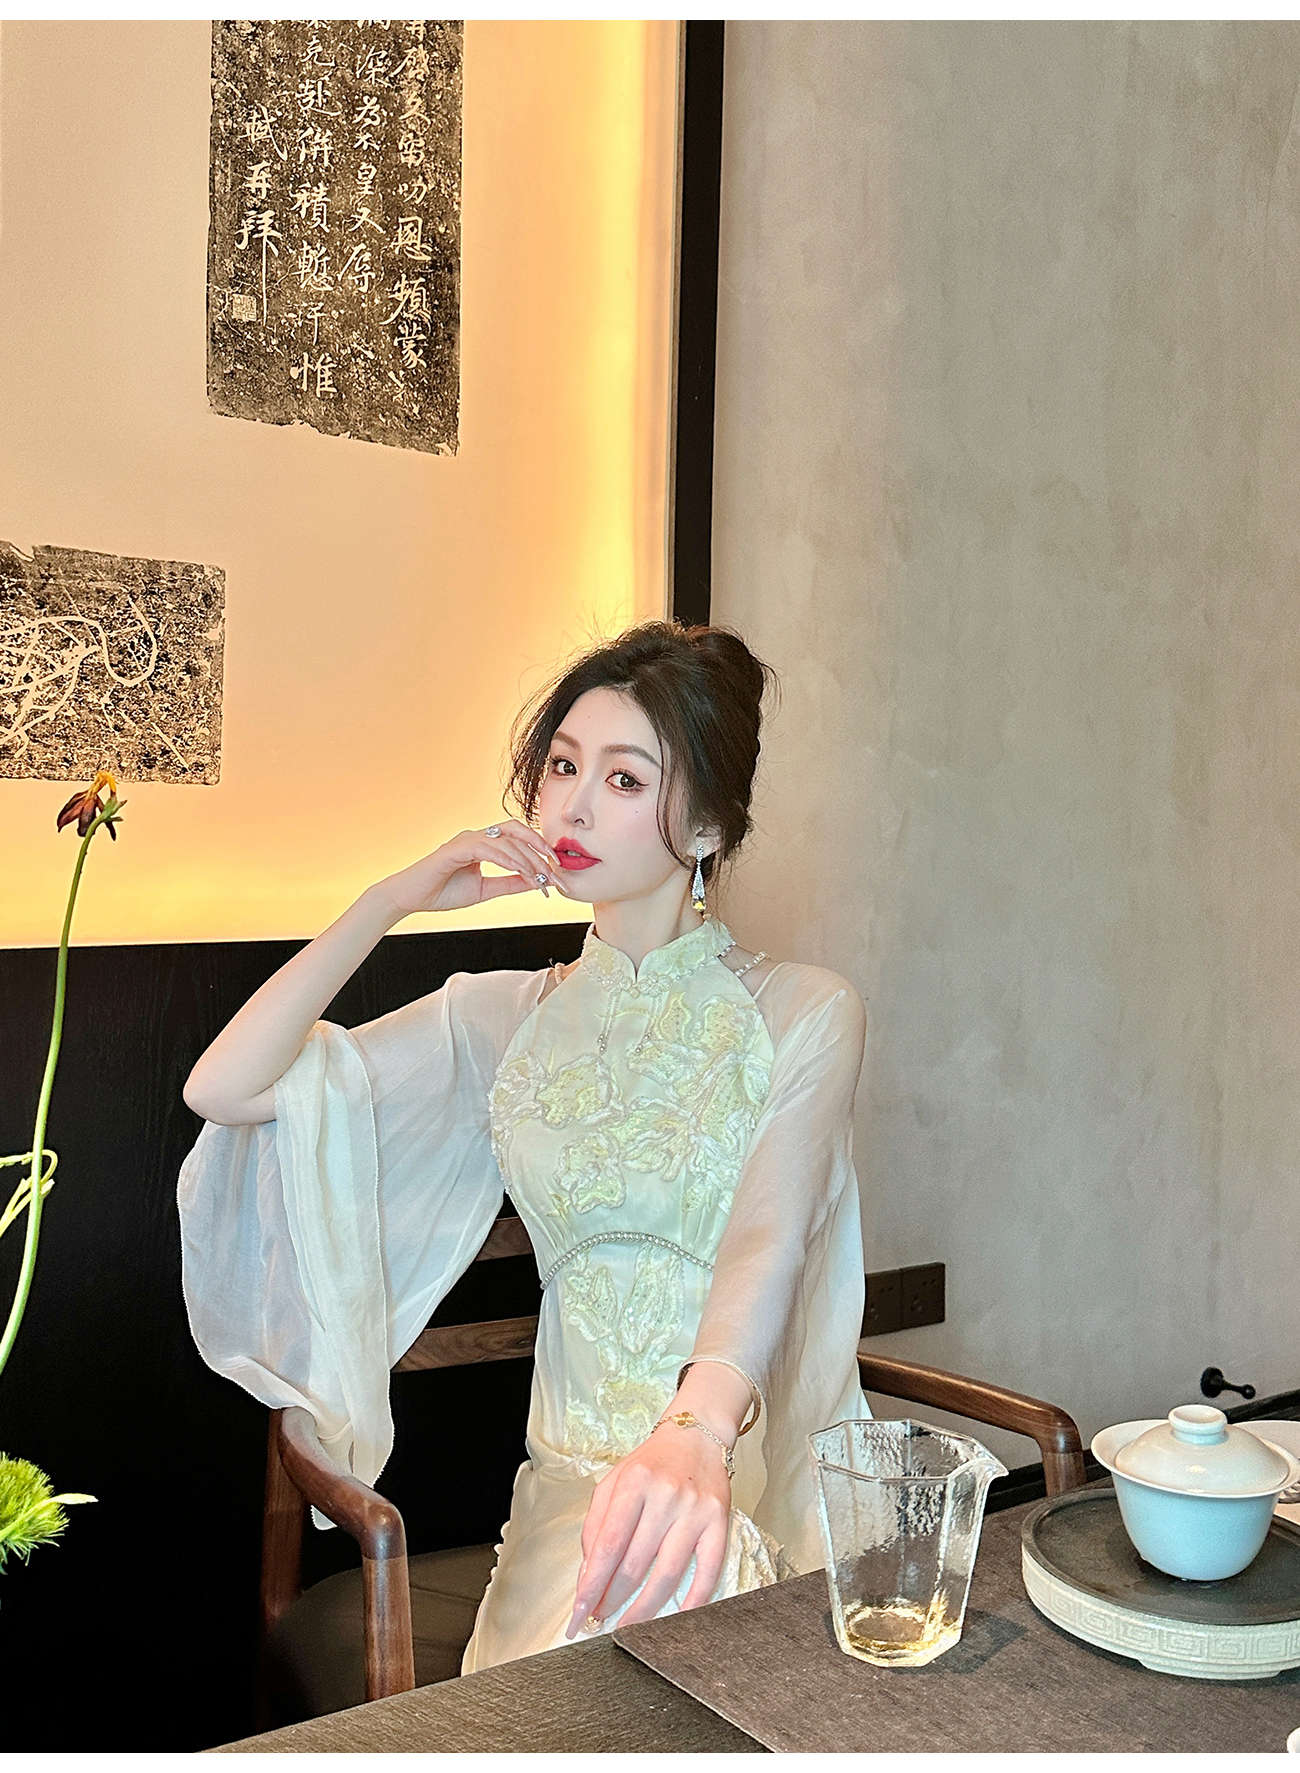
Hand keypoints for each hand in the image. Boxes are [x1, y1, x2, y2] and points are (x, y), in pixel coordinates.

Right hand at [377, 819, 560, 916]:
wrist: (410, 898)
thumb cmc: (442, 893)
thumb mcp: (485, 890)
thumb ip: (510, 884)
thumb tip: (538, 882)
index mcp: (484, 844)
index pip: (518, 840)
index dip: (539, 854)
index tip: (555, 876)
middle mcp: (477, 837)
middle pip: (516, 830)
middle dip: (539, 847)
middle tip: (556, 869)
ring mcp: (466, 839)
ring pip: (505, 840)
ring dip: (527, 859)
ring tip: (541, 878)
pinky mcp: (456, 848)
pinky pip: (487, 848)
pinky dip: (507, 859)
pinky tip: (519, 871)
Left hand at [563, 1420, 731, 1636]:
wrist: (697, 1436)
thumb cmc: (651, 1464)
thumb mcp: (614, 1483)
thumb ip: (596, 1525)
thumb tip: (588, 1574)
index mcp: (633, 1484)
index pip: (608, 1546)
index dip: (592, 1585)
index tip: (579, 1614)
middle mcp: (664, 1496)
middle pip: (635, 1565)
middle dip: (612, 1601)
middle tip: (599, 1621)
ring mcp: (694, 1510)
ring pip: (667, 1574)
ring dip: (645, 1609)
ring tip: (628, 1627)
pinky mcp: (719, 1521)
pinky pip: (708, 1570)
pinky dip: (693, 1600)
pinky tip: (677, 1617)